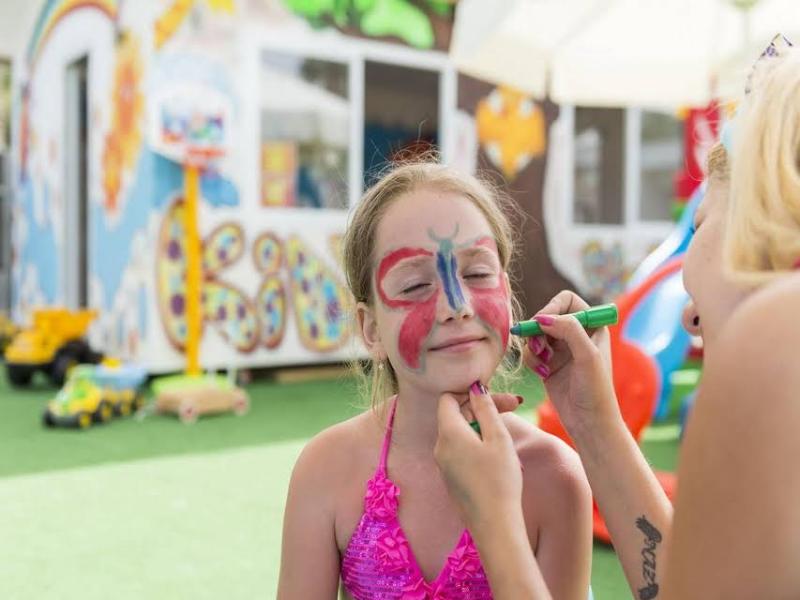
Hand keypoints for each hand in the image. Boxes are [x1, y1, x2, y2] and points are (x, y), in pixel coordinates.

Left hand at [434, 383, 523, 529]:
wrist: (495, 525)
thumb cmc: (500, 480)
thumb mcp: (498, 438)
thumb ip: (486, 408)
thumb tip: (475, 388)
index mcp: (448, 432)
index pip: (448, 398)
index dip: (471, 393)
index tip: (495, 398)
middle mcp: (440, 446)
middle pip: (455, 414)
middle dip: (481, 407)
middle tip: (515, 405)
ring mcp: (443, 464)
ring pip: (459, 432)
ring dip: (481, 425)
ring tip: (508, 433)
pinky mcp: (450, 477)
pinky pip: (459, 450)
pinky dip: (476, 443)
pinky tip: (498, 454)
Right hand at [523, 290, 618, 436]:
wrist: (589, 423)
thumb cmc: (596, 390)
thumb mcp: (587, 356)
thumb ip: (569, 330)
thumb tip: (542, 318)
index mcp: (592, 326)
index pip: (567, 301)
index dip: (552, 308)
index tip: (543, 323)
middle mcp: (577, 334)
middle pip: (547, 315)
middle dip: (538, 330)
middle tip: (538, 346)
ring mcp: (561, 349)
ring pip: (535, 334)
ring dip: (534, 346)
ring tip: (542, 363)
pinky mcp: (548, 363)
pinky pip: (530, 352)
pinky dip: (531, 360)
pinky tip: (542, 374)